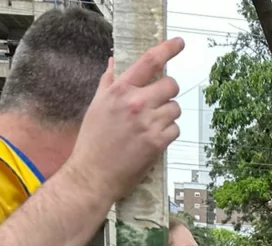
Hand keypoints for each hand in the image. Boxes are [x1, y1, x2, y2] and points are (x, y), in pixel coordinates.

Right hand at [64, 38, 184, 204]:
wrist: (93, 175)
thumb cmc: (92, 142)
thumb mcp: (96, 106)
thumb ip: (108, 82)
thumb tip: (114, 63)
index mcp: (120, 90)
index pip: (149, 61)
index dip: (167, 49)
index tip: (179, 43)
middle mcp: (135, 102)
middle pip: (170, 85)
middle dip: (168, 93)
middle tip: (159, 103)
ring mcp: (148, 122)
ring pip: (175, 109)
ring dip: (167, 116)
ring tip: (151, 126)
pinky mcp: (157, 143)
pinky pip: (175, 129)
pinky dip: (168, 134)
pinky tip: (154, 139)